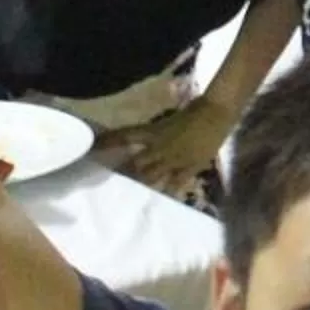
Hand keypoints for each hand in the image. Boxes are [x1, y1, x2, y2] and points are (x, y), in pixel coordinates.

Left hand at [97, 96, 234, 199]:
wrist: (217, 114)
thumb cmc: (195, 109)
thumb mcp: (171, 118)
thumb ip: (158, 129)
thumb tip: (148, 134)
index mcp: (154, 132)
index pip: (124, 137)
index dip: (108, 143)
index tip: (93, 148)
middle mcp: (159, 148)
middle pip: (136, 164)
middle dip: (124, 171)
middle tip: (112, 179)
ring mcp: (174, 161)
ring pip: (152, 177)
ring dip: (141, 183)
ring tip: (130, 193)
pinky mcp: (189, 169)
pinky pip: (174, 184)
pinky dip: (167, 191)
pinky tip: (160, 200)